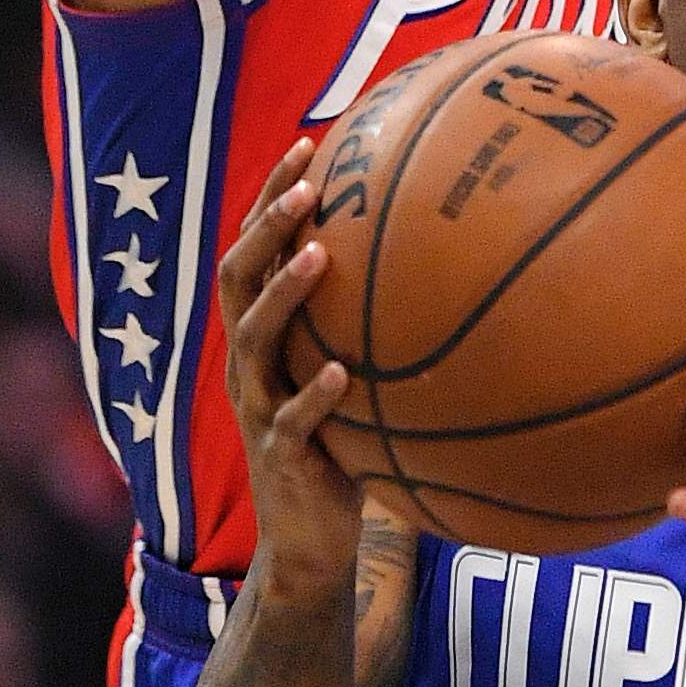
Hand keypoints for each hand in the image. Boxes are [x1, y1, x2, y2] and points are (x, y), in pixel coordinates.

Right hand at [217, 138, 360, 600]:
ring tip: (318, 255)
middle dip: (267, 224)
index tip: (310, 143)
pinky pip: (293, 422)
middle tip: (308, 184)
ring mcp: (258, 409)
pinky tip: (345, 375)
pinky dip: (316, 397)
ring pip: (255, 339)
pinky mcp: (279, 458)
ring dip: (285, 293)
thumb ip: (373, 324)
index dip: (271, 197)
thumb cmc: (341, 444)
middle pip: (236, 276)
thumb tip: (449, 257)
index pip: (253, 249)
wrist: (309, 543)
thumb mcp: (351, 373)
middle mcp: (248, 363)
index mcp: (261, 336)